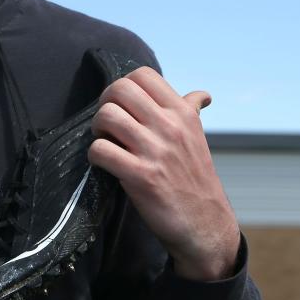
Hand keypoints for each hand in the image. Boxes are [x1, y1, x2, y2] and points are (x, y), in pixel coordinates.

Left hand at [87, 67, 239, 280]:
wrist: (204, 224)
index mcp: (182, 113)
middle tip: (107, 124)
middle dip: (105, 104)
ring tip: (105, 142)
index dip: (123, 86)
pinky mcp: (141, 176)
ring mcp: (155, 151)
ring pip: (107, 116)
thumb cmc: (196, 179)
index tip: (122, 106)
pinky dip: (95, 155)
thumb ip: (192, 112)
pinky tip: (104, 163)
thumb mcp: (198, 139)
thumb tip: (201, 95)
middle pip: (120, 89)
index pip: (143, 75)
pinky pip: (101, 150)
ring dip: (97, 129)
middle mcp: (170, 126)